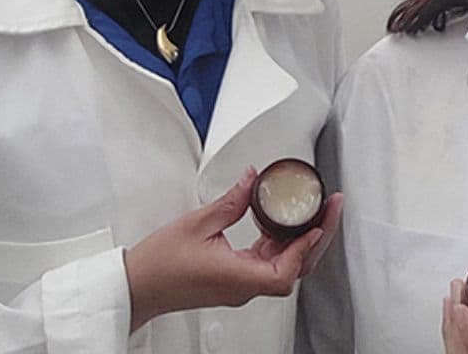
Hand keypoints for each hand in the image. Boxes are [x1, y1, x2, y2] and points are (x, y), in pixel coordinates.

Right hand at [124, 167, 342, 330]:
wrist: (137, 287)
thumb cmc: (159, 265)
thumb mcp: (197, 223)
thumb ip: (232, 201)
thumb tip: (252, 179)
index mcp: (237, 277)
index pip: (286, 271)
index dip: (306, 247)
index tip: (317, 223)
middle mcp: (243, 287)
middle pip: (294, 269)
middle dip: (317, 238)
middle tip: (330, 208)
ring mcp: (239, 286)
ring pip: (283, 266)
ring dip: (301, 240)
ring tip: (314, 211)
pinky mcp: (233, 281)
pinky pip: (267, 264)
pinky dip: (280, 244)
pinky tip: (281, 224)